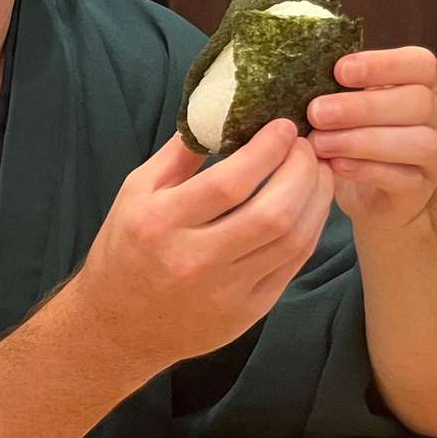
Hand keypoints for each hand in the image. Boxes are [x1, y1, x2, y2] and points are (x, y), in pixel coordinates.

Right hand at [74, 123, 334, 366]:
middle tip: (308, 146)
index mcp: (159, 224)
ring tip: (318, 170)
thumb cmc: (125, 250)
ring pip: (293, 239)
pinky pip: (293, 264)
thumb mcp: (134, 194)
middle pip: (272, 213)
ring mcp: (225, 291)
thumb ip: (177, 155)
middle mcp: (193, 260)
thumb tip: (221, 111)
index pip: (228, 183)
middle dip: (302, 171)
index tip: (284, 126)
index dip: (267, 150)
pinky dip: (311, 228)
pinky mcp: (248, 311)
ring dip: (317, 198)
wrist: (118, 325)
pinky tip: (311, 205)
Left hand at [308, 48, 436, 231]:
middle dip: (363, 107)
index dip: (383, 65)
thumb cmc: (354, 132)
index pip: (420, 63)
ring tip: (319, 143)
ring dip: (362, 141)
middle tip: (316, 113)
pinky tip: (335, 165)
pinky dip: (366, 170)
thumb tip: (302, 76)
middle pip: (419, 103)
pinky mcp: (423, 186)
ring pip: (419, 143)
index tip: (340, 71)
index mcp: (424, 82)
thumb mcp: (349, 103)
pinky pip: (404, 178)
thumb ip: (339, 88)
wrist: (368, 189)